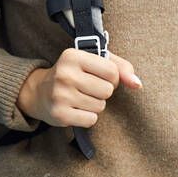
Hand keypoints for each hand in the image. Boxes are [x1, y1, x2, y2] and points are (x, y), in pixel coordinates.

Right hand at [16, 48, 142, 128]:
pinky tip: (75, 108)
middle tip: (88, 88)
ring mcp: (60, 94)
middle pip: (107, 90)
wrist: (39, 92)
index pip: (112, 71)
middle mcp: (65, 74)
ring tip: (80, 97)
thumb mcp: (93, 61)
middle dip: (102, 92)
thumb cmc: (73, 74)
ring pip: (100, 106)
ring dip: (94, 105)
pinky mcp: (60, 114)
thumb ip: (120, 67)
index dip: (112, 78)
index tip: (99, 77)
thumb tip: (137, 84)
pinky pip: (91, 120)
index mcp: (73, 56)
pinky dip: (87, 117)